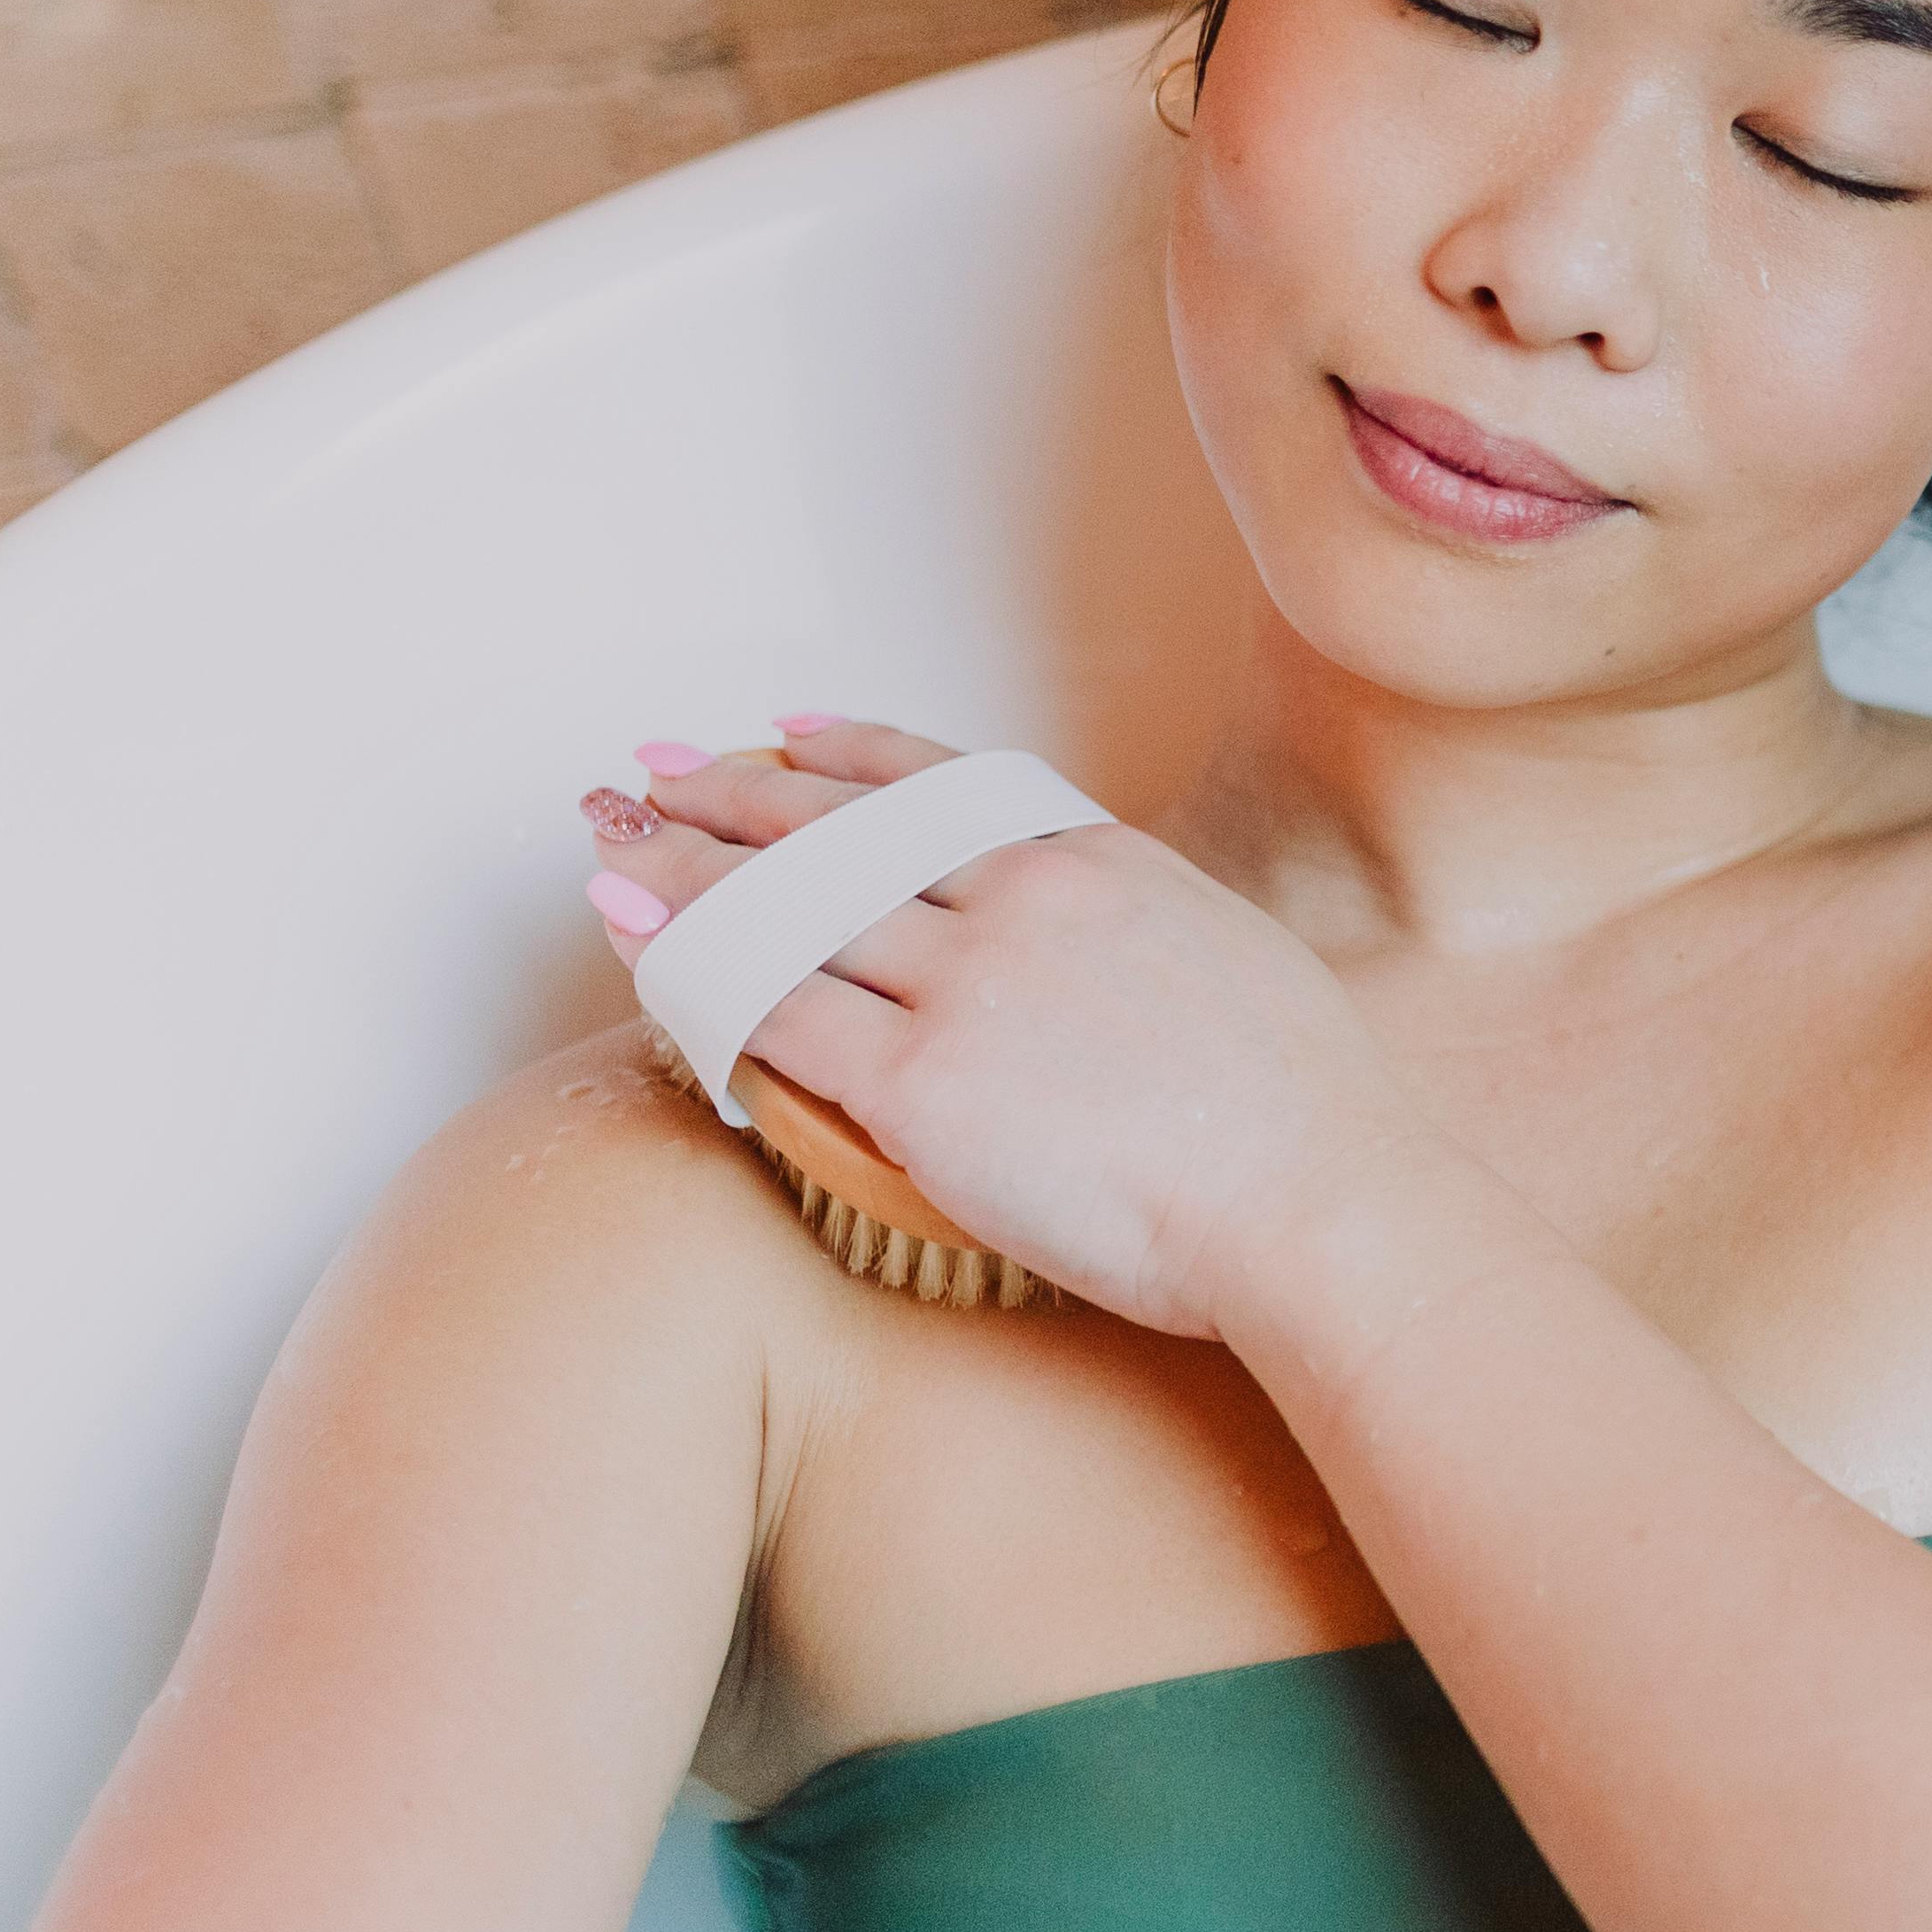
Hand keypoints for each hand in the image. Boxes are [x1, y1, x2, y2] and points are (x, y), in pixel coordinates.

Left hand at [578, 720, 1431, 1335]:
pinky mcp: (922, 1084)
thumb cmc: (1305, 1113)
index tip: (782, 737)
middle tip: (654, 778)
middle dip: (731, 795)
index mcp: (1099, 862)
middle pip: (840, 828)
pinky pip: (774, 1015)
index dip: (845, 756)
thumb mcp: (1231, 960)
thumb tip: (1113, 951)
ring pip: (788, 909)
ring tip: (615, 857)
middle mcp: (1021, 898)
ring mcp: (967, 984)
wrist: (1316, 1194)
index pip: (939, 783)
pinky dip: (698, 978)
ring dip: (687, 877)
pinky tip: (643, 953)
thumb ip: (1143, 934)